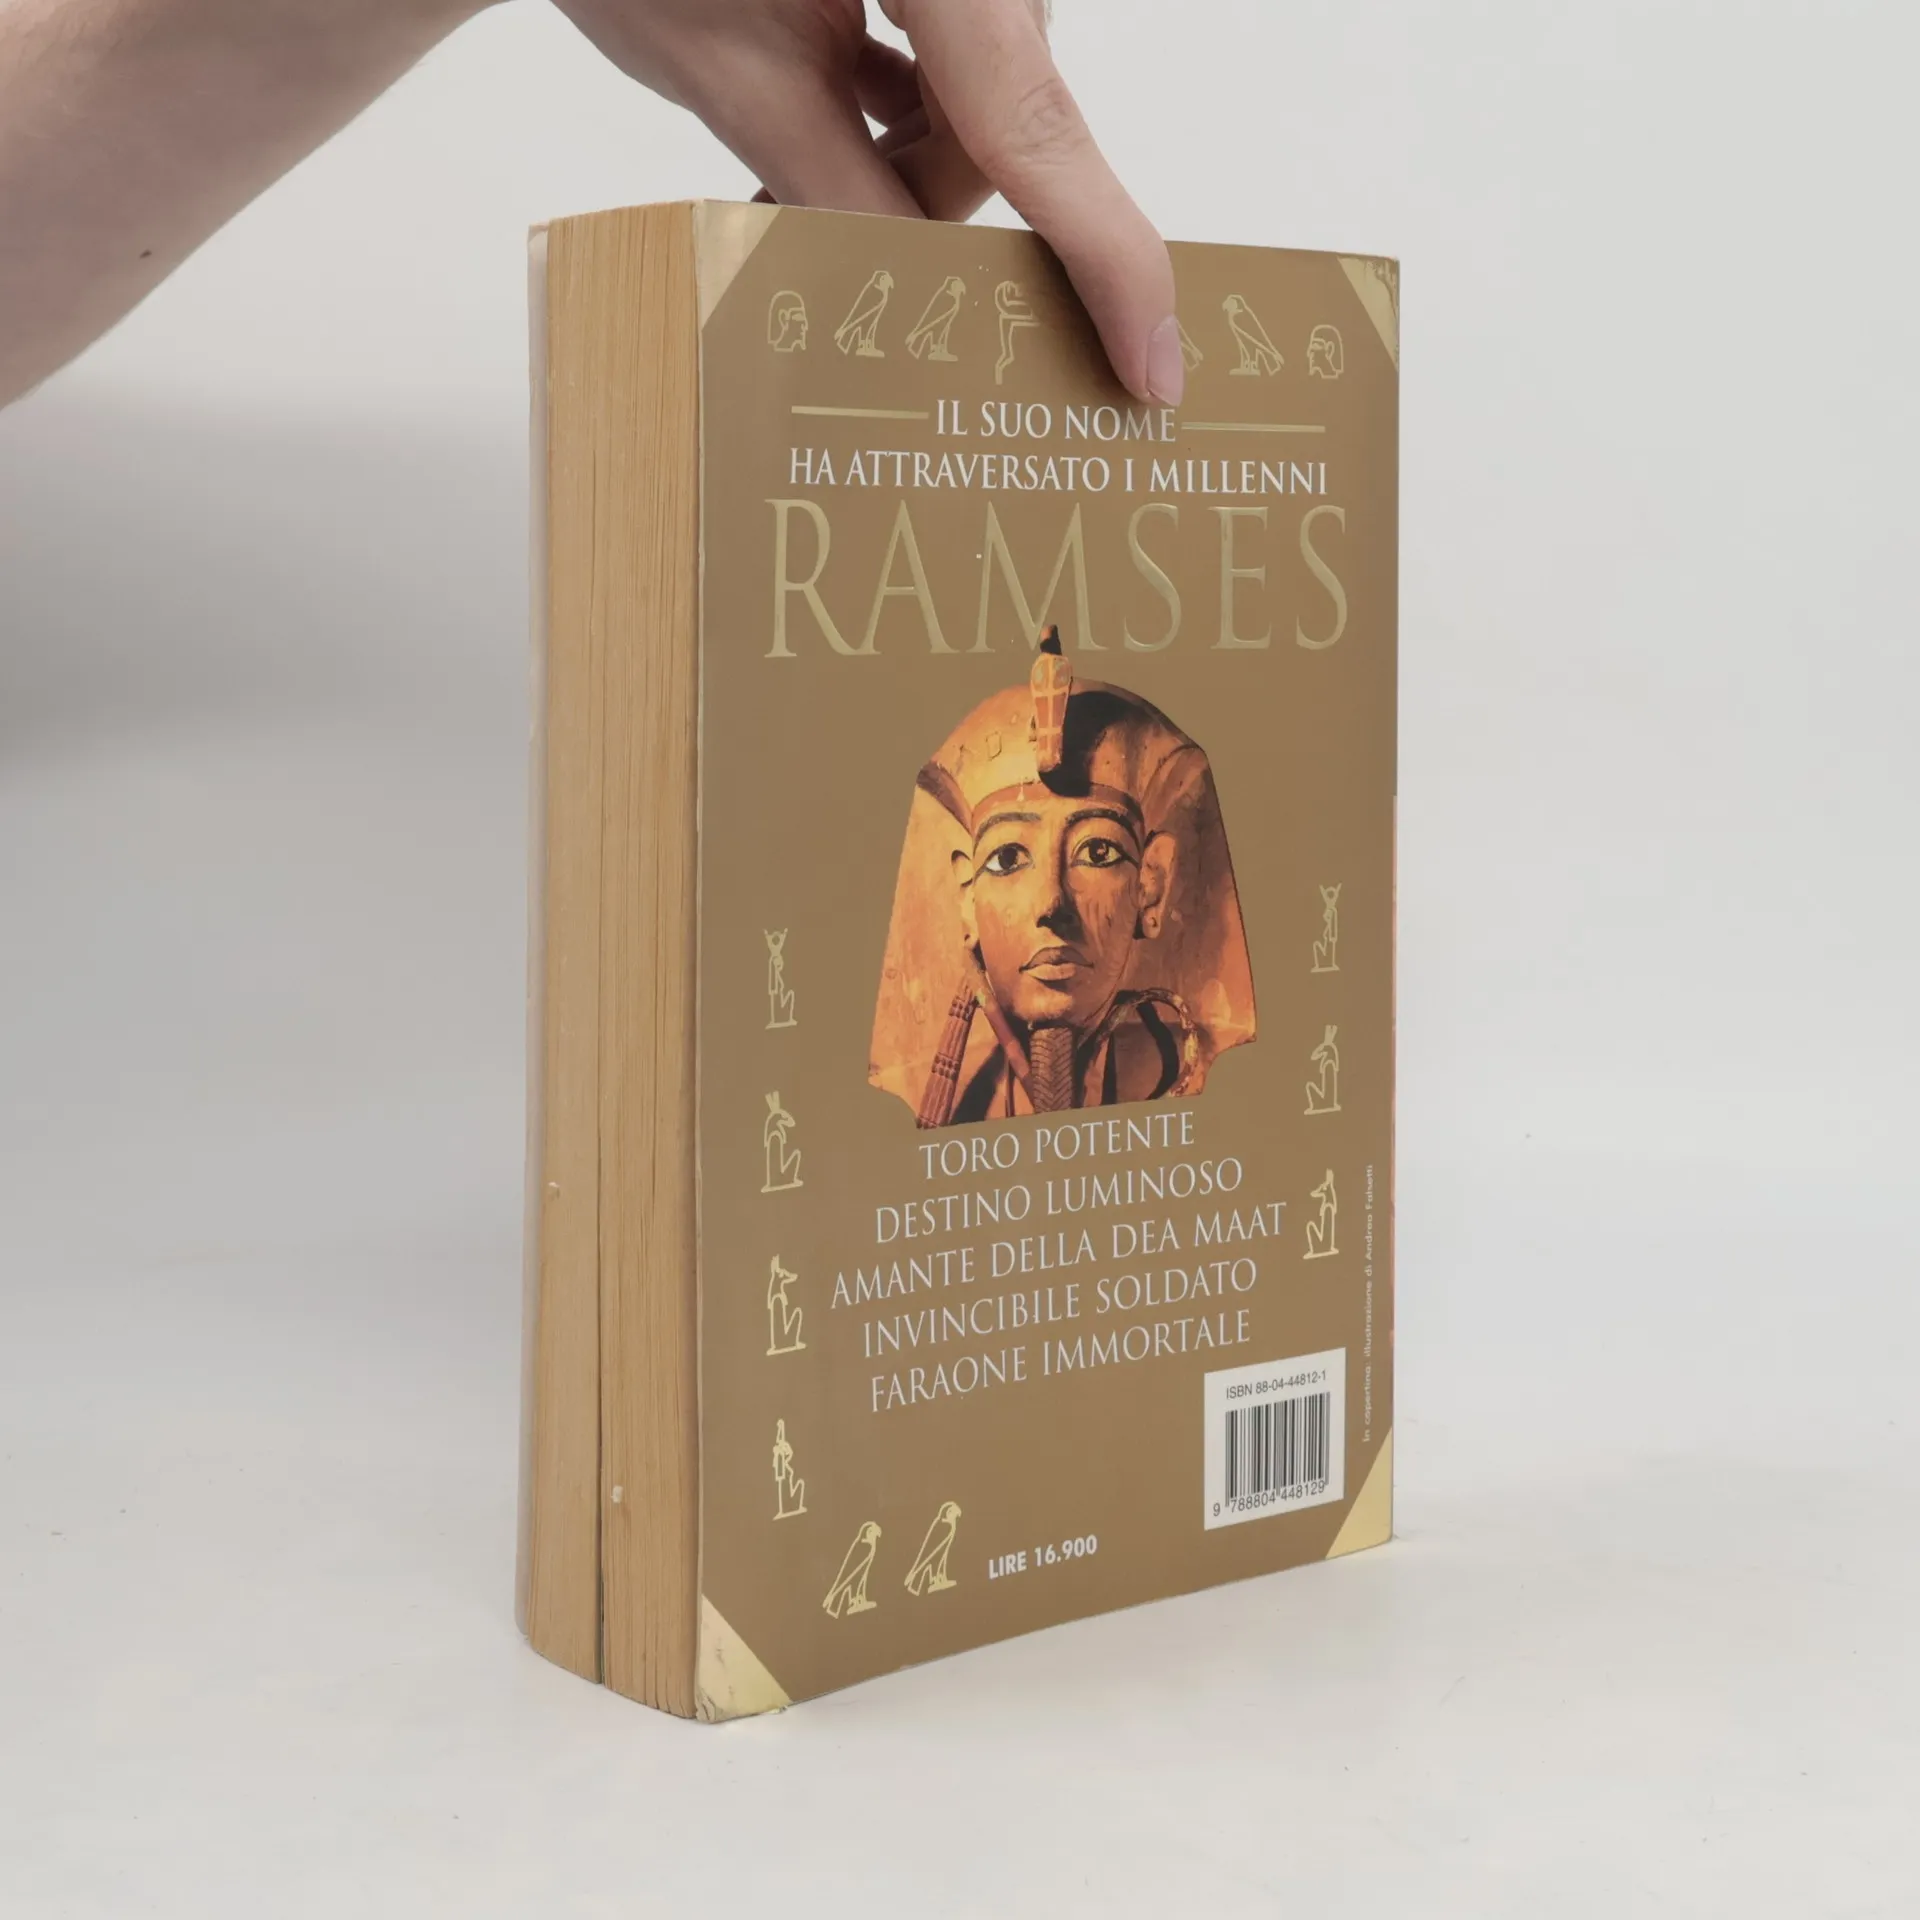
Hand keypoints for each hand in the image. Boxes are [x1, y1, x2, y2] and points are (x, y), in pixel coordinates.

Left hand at [550, 0, 1183, 404]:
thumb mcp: (723, 66)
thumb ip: (830, 186)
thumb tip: (913, 300)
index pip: (1035, 125)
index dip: (1105, 260)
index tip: (1154, 368)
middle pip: (1005, 124)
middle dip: (919, 201)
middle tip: (802, 232)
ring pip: (979, 107)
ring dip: (897, 161)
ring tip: (778, 171)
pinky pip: (949, 61)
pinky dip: (895, 113)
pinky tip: (828, 122)